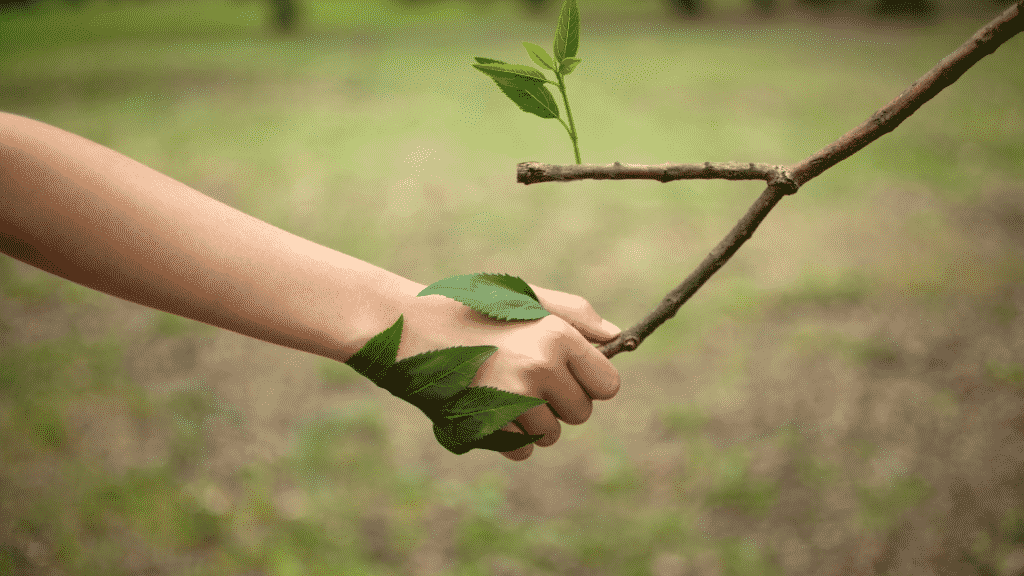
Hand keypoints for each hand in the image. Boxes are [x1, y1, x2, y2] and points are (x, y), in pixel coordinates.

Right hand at [395, 282, 621, 460]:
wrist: (407, 328)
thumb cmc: (471, 308)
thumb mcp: (525, 298)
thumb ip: (576, 315)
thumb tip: (618, 337)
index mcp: (557, 336)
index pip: (608, 385)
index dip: (590, 382)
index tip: (568, 373)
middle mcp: (540, 369)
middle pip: (581, 413)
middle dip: (560, 402)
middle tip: (524, 376)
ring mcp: (512, 401)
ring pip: (551, 434)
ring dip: (533, 420)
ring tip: (500, 387)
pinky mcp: (487, 426)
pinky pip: (521, 450)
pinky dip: (508, 437)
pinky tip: (486, 407)